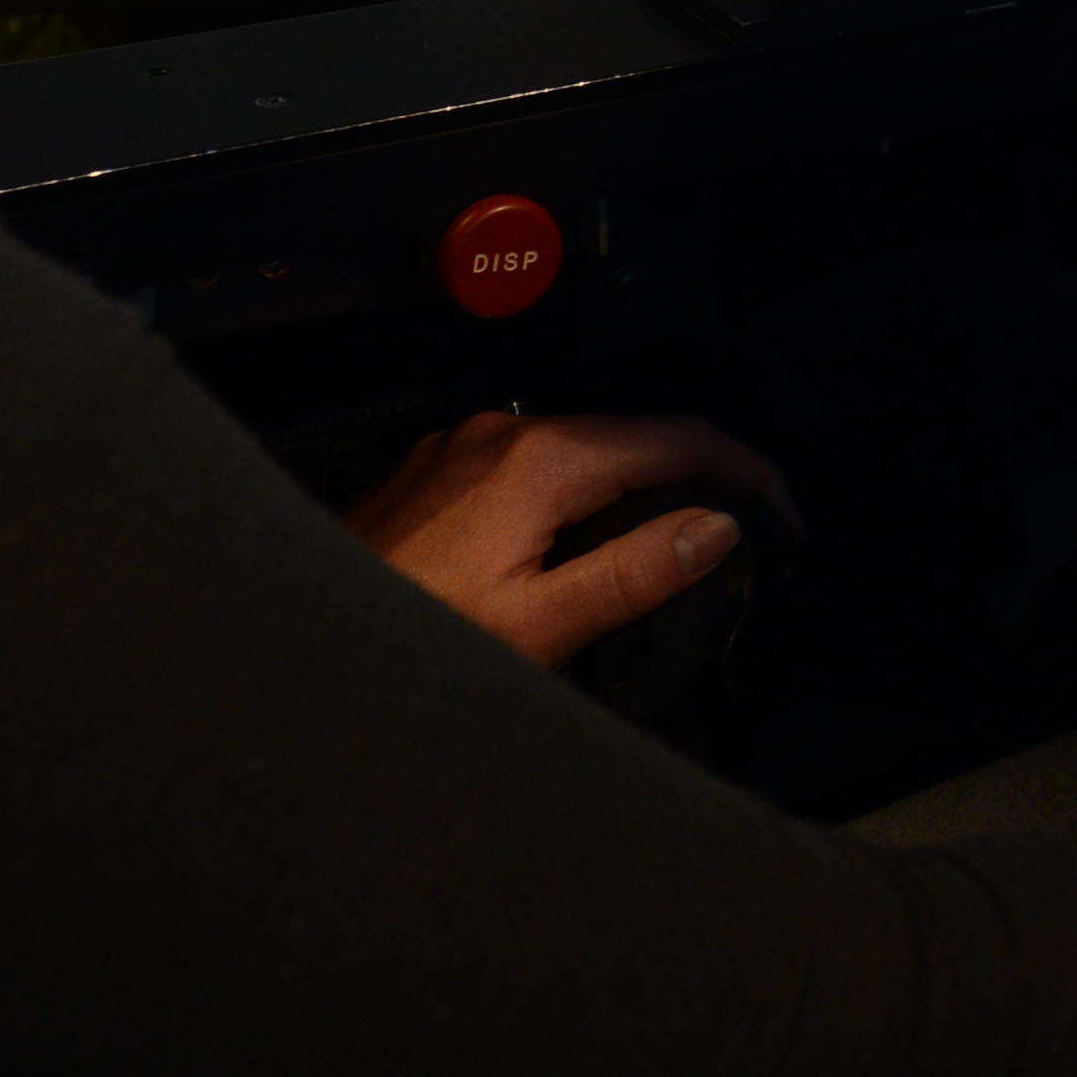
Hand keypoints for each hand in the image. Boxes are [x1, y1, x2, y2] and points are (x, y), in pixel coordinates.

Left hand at [345, 406, 794, 671]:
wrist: (291, 641)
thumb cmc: (403, 641)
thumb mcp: (536, 626)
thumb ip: (633, 574)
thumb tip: (715, 529)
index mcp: (540, 461)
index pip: (679, 438)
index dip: (748, 471)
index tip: (785, 510)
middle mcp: (501, 435)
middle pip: (633, 437)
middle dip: (700, 475)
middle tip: (746, 531)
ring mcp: (463, 449)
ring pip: (580, 452)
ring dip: (636, 487)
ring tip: (675, 539)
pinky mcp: (436, 474)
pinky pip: (531, 469)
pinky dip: (578, 497)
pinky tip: (579, 544)